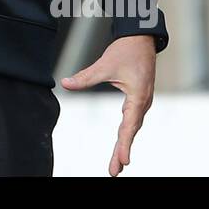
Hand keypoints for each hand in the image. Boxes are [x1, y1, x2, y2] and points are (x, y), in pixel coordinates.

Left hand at [60, 34, 155, 175]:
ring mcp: (142, 101)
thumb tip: (65, 84)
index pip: (130, 125)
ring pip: (132, 127)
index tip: (122, 161)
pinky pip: (132, 119)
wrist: (141, 38)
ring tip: (117, 163)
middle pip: (131, 131)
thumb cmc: (126, 50)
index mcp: (138, 96)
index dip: (125, 144)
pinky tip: (121, 142)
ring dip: (125, 144)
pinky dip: (127, 132)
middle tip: (114, 170)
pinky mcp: (138, 98)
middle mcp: (143, 102)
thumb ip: (85, 77)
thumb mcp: (104, 64)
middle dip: (122, 151)